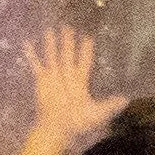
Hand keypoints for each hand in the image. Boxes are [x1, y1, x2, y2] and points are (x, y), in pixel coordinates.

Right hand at [21, 23, 120, 142]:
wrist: (57, 128)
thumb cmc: (77, 122)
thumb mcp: (98, 113)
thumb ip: (110, 104)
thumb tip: (127, 99)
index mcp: (80, 81)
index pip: (84, 61)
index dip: (86, 49)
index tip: (87, 36)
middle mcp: (67, 75)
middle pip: (68, 54)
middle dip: (68, 41)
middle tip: (68, 26)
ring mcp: (53, 76)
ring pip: (53, 56)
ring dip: (51, 43)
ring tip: (49, 29)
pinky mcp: (41, 80)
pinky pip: (36, 65)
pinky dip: (31, 54)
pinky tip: (27, 43)